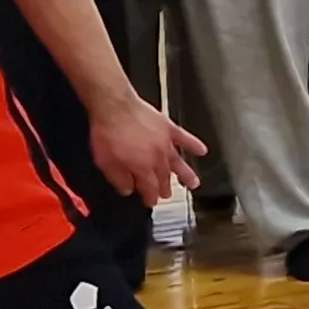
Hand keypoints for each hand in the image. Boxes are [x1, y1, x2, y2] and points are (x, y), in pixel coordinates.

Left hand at [91, 94, 205, 201]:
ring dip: (186, 174)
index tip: (151, 202)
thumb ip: (119, 179)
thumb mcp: (106, 163)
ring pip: (178, 162)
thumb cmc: (108, 131)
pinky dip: (194, 145)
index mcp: (143, 168)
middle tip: (167, 194)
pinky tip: (202, 151)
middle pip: (164, 177)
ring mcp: (165, 142)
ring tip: (194, 183)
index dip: (151, 197)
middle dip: (165, 188)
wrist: (114, 106)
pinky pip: (184, 138)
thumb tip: (127, 189)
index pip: (150, 188)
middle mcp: (157, 157)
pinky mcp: (167, 127)